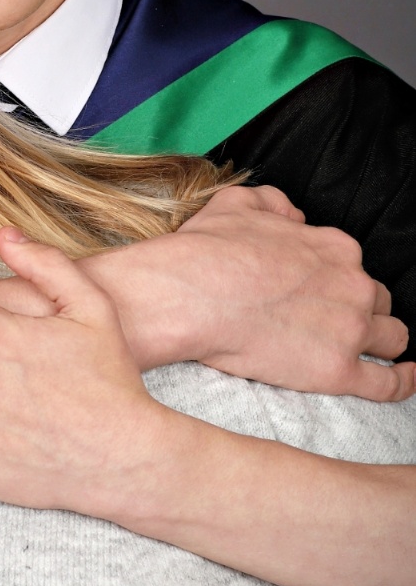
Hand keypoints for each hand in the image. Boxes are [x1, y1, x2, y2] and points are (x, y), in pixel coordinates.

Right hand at [85, 184, 412, 400]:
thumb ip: (273, 202)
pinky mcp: (339, 371)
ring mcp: (350, 329)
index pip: (354, 268)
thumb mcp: (238, 203)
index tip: (317, 294)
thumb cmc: (207, 251)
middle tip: (329, 324)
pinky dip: (402, 382)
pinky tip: (404, 378)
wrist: (191, 296)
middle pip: (379, 301)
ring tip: (361, 353)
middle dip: (361, 311)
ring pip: (392, 338)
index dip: (336, 283)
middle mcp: (353, 284)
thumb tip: (293, 216)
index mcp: (334, 247)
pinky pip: (389, 384)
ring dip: (381, 343)